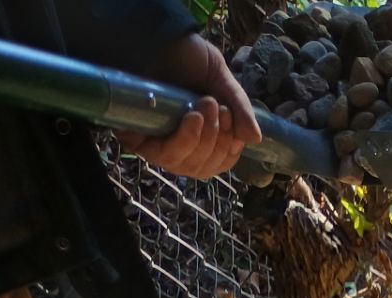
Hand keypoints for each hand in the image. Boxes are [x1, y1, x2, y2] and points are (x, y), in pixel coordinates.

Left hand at [120, 32, 261, 179]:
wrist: (162, 35)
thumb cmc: (191, 58)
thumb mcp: (222, 81)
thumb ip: (239, 109)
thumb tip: (255, 139)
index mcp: (200, 139)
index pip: (217, 163)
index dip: (228, 153)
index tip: (235, 128)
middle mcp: (178, 146)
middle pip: (200, 168)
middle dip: (216, 141)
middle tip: (219, 108)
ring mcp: (157, 144)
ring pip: (184, 164)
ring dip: (202, 139)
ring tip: (207, 105)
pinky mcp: (137, 137)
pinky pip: (163, 155)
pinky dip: (184, 140)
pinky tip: (193, 119)